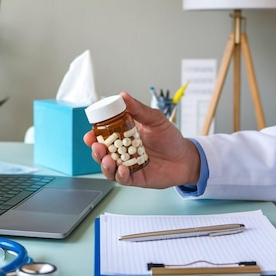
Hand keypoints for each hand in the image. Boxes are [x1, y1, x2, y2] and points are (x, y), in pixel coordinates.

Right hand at [84, 91, 199, 187]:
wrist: (186, 157)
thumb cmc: (170, 138)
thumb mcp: (155, 119)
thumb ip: (139, 109)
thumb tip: (123, 95)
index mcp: (123, 135)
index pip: (103, 135)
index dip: (93, 136)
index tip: (89, 135)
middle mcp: (122, 151)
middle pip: (101, 152)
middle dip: (96, 151)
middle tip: (97, 147)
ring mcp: (127, 165)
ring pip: (108, 167)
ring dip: (104, 164)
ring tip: (108, 160)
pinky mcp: (135, 178)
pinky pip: (122, 179)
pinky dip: (119, 175)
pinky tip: (122, 170)